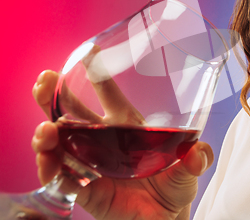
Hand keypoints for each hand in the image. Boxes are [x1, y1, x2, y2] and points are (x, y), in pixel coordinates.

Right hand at [32, 70, 213, 219]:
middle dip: (54, 96)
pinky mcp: (85, 189)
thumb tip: (197, 152)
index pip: (108, 94)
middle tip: (44, 83)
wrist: (165, 217)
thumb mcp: (190, 168)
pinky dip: (52, 171)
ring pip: (61, 143)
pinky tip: (48, 163)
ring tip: (46, 131)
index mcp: (126, 126)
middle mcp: (103, 140)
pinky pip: (63, 179)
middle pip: (72, 113)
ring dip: (48, 134)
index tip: (86, 53)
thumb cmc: (175, 184)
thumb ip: (197, 158)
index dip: (96, 73)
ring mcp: (91, 163)